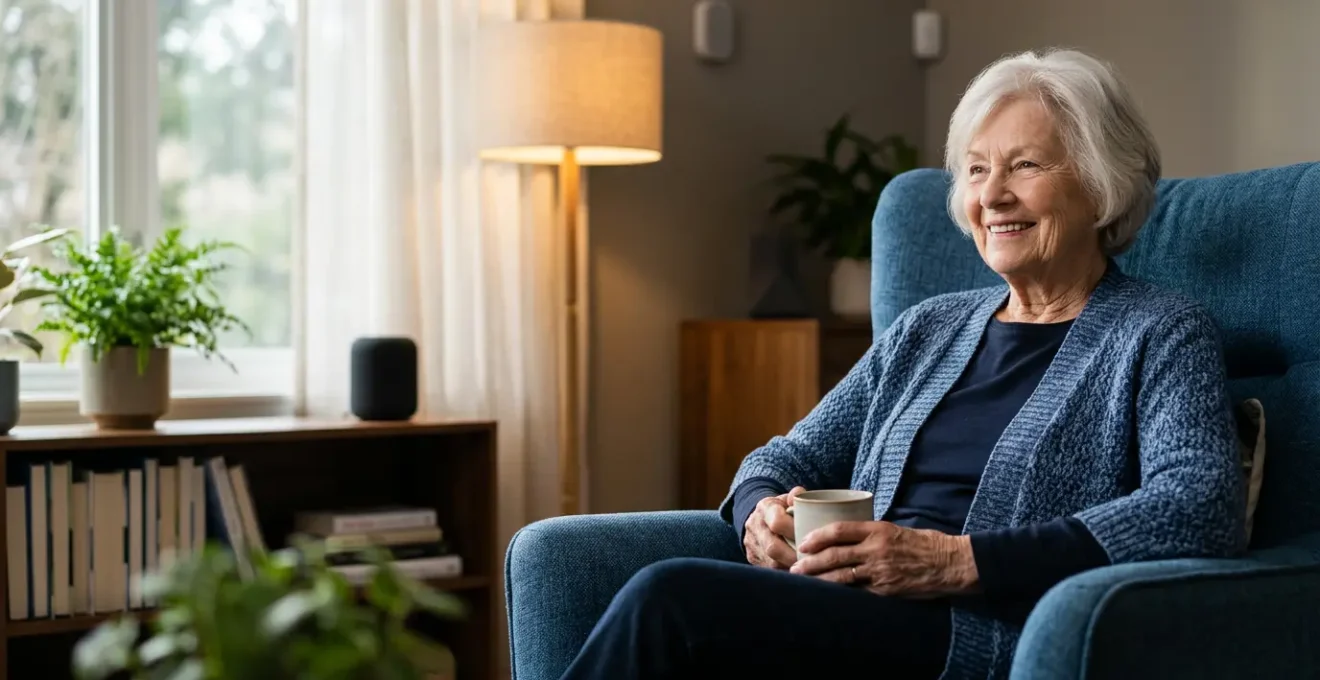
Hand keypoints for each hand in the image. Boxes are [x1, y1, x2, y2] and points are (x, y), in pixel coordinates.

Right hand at [743, 486, 805, 569]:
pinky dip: (786, 574)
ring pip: (770, 563)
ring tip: (809, 571)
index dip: (794, 532)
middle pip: (772, 547)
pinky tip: (799, 576)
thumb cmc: (781, 508)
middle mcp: (754, 526)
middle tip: (813, 561)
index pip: (777, 522)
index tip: (811, 538)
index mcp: (764, 508)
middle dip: (794, 556)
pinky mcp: (753, 559)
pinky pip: (769, 570)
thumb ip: (797, 496)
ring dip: (791, 568)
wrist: (759, 518)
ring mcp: (751, 544)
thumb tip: (800, 495)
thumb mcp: (787, 498)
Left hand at [789, 520, 978, 596]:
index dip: (818, 536)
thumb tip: (847, 537)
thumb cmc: (924, 543)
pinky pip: (858, 591)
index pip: (840, 530)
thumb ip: (871, 533)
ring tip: (804, 580)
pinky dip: (842, 592)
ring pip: (842, 576)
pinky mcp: (885, 590)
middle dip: (811, 561)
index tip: (804, 542)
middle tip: (795, 565)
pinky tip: (828, 593)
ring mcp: (880, 571)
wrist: (950, 563)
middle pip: (835, 554)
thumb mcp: (895, 529)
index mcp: (878, 530)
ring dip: (820, 578)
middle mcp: (876, 550)